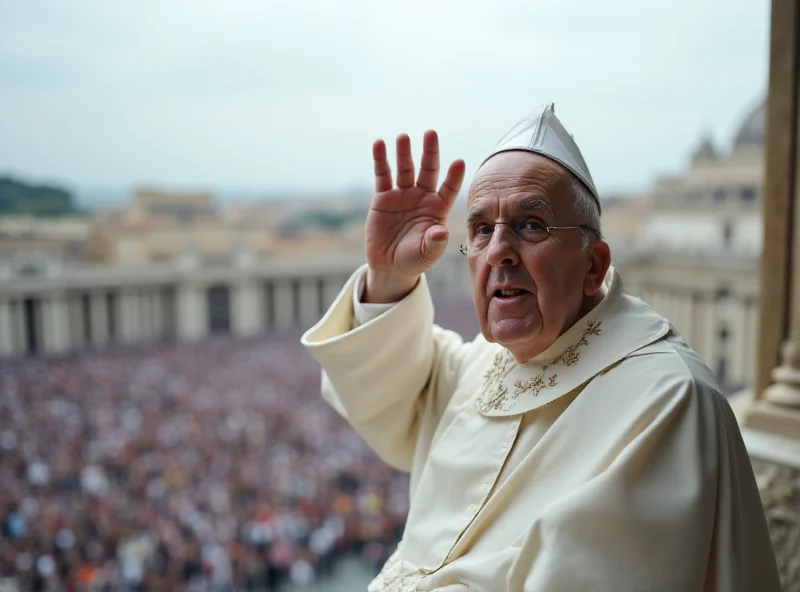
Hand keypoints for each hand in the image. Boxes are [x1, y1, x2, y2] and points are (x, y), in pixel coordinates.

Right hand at [364, 130, 465, 301]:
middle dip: (430, 152)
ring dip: (404, 152)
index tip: (460, 162)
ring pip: (405, 169)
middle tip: (431, 133)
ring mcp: (402, 195)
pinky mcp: (382, 198)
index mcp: (438, 209)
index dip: (454, 177)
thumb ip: (434, 243)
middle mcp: (422, 197)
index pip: (449, 189)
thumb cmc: (414, 260)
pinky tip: (379, 144)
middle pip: (428, 170)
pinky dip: (380, 159)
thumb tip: (442, 232)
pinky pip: (382, 175)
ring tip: (403, 137)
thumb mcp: (426, 255)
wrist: (390, 265)